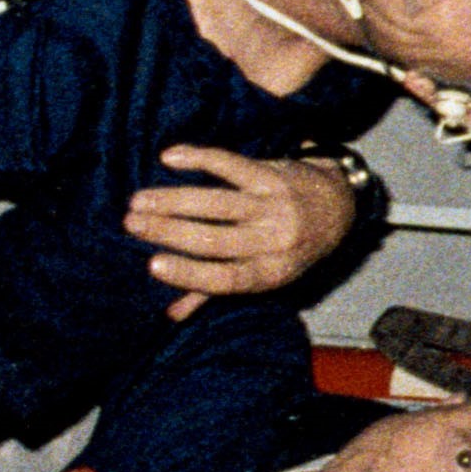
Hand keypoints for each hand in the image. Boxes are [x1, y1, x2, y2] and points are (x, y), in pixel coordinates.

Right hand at [124, 146, 360, 319]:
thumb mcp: (266, 274)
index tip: (153, 264)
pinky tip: (170, 157)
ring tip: (139, 200)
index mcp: (270, 272)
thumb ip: (216, 291)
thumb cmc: (292, 247)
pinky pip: (232, 164)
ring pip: (218, 203)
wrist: (339, 206)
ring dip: (174, 200)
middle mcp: (274, 240)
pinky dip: (200, 158)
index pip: (226, 278)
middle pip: (215, 238)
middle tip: (132, 224)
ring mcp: (274, 206)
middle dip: (169, 231)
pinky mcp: (272, 175)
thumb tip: (172, 314)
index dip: (190, 274)